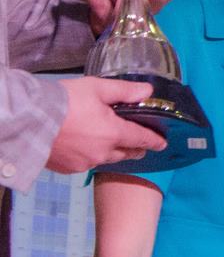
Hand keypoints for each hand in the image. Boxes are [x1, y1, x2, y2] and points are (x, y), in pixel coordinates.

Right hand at [46, 78, 167, 172]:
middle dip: (134, 147)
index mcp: (115, 133)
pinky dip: (89, 155)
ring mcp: (86, 162)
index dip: (154, 140)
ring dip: (111, 152)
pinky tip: (82, 146)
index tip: (162, 143)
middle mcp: (104, 152)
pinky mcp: (69, 168)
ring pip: (107, 159)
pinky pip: (86, 163)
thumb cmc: (63, 101)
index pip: (142, 139)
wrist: (28, 119)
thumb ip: (125, 91)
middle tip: (137, 142)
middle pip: (127, 153)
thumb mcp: (96, 88)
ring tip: (107, 142)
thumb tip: (148, 91)